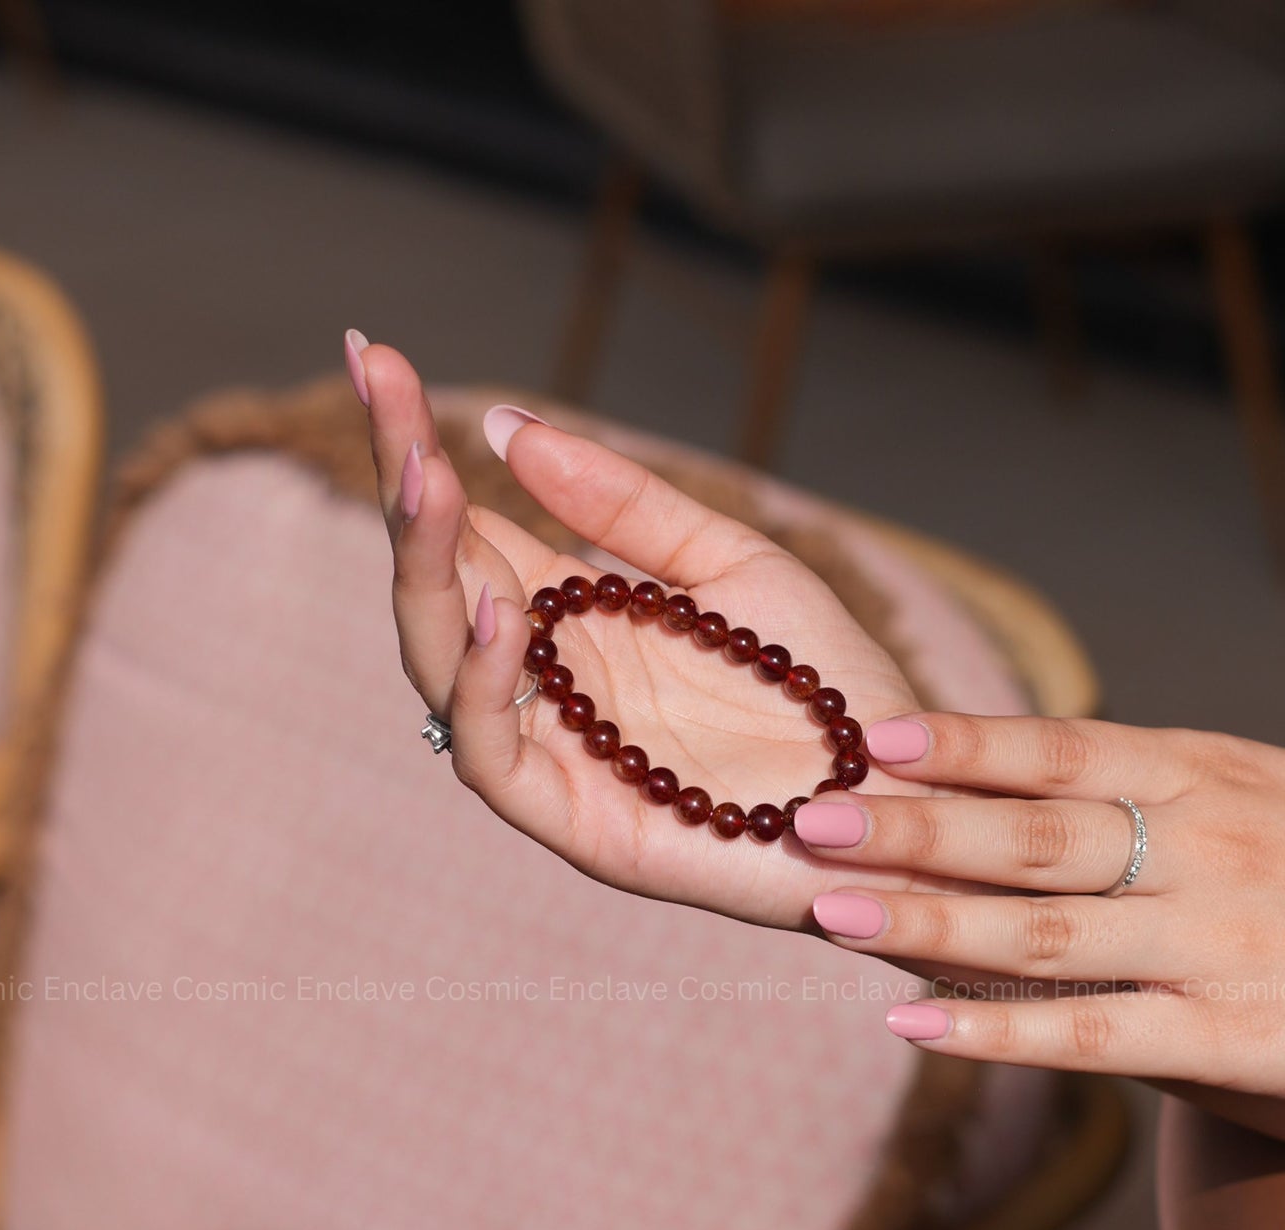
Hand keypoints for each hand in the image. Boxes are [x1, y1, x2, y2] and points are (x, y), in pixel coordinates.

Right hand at [352, 340, 987, 928]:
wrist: (903, 787)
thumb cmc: (824, 682)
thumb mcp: (731, 565)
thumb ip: (626, 507)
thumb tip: (509, 427)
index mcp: (577, 619)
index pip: (470, 527)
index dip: (419, 447)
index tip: (381, 355)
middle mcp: (551, 680)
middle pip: (441, 584)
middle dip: (407, 489)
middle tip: (384, 385)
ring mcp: (559, 751)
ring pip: (442, 666)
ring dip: (427, 573)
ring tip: (429, 481)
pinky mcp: (579, 821)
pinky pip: (494, 756)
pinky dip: (482, 685)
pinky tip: (498, 610)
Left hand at [791, 710, 1284, 1115]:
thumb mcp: (1261, 783)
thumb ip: (1145, 776)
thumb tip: (1006, 763)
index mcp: (1208, 776)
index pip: (1066, 751)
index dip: (966, 744)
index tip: (874, 736)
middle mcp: (1206, 853)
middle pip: (1035, 840)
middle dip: (915, 829)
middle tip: (813, 819)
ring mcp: (1216, 948)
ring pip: (1046, 936)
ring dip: (928, 924)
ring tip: (833, 911)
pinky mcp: (1231, 1041)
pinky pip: (1095, 1037)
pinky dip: (999, 1032)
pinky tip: (916, 1027)